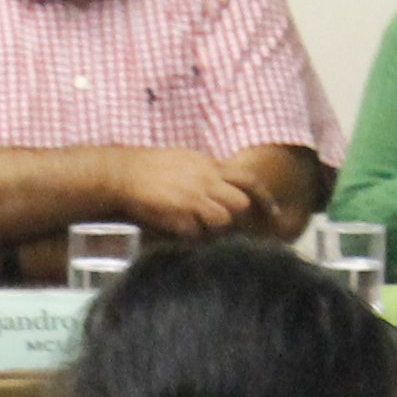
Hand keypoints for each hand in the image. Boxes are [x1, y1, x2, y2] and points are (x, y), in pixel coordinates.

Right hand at [114, 146, 256, 234]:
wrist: (124, 173)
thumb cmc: (153, 165)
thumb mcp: (188, 158)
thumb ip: (209, 170)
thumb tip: (225, 179)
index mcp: (210, 166)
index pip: (248, 180)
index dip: (264, 198)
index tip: (272, 212)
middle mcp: (206, 182)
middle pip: (241, 203)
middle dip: (240, 216)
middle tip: (236, 227)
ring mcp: (192, 200)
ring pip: (222, 221)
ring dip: (217, 229)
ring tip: (204, 230)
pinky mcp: (177, 216)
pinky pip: (196, 234)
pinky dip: (193, 238)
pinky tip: (184, 234)